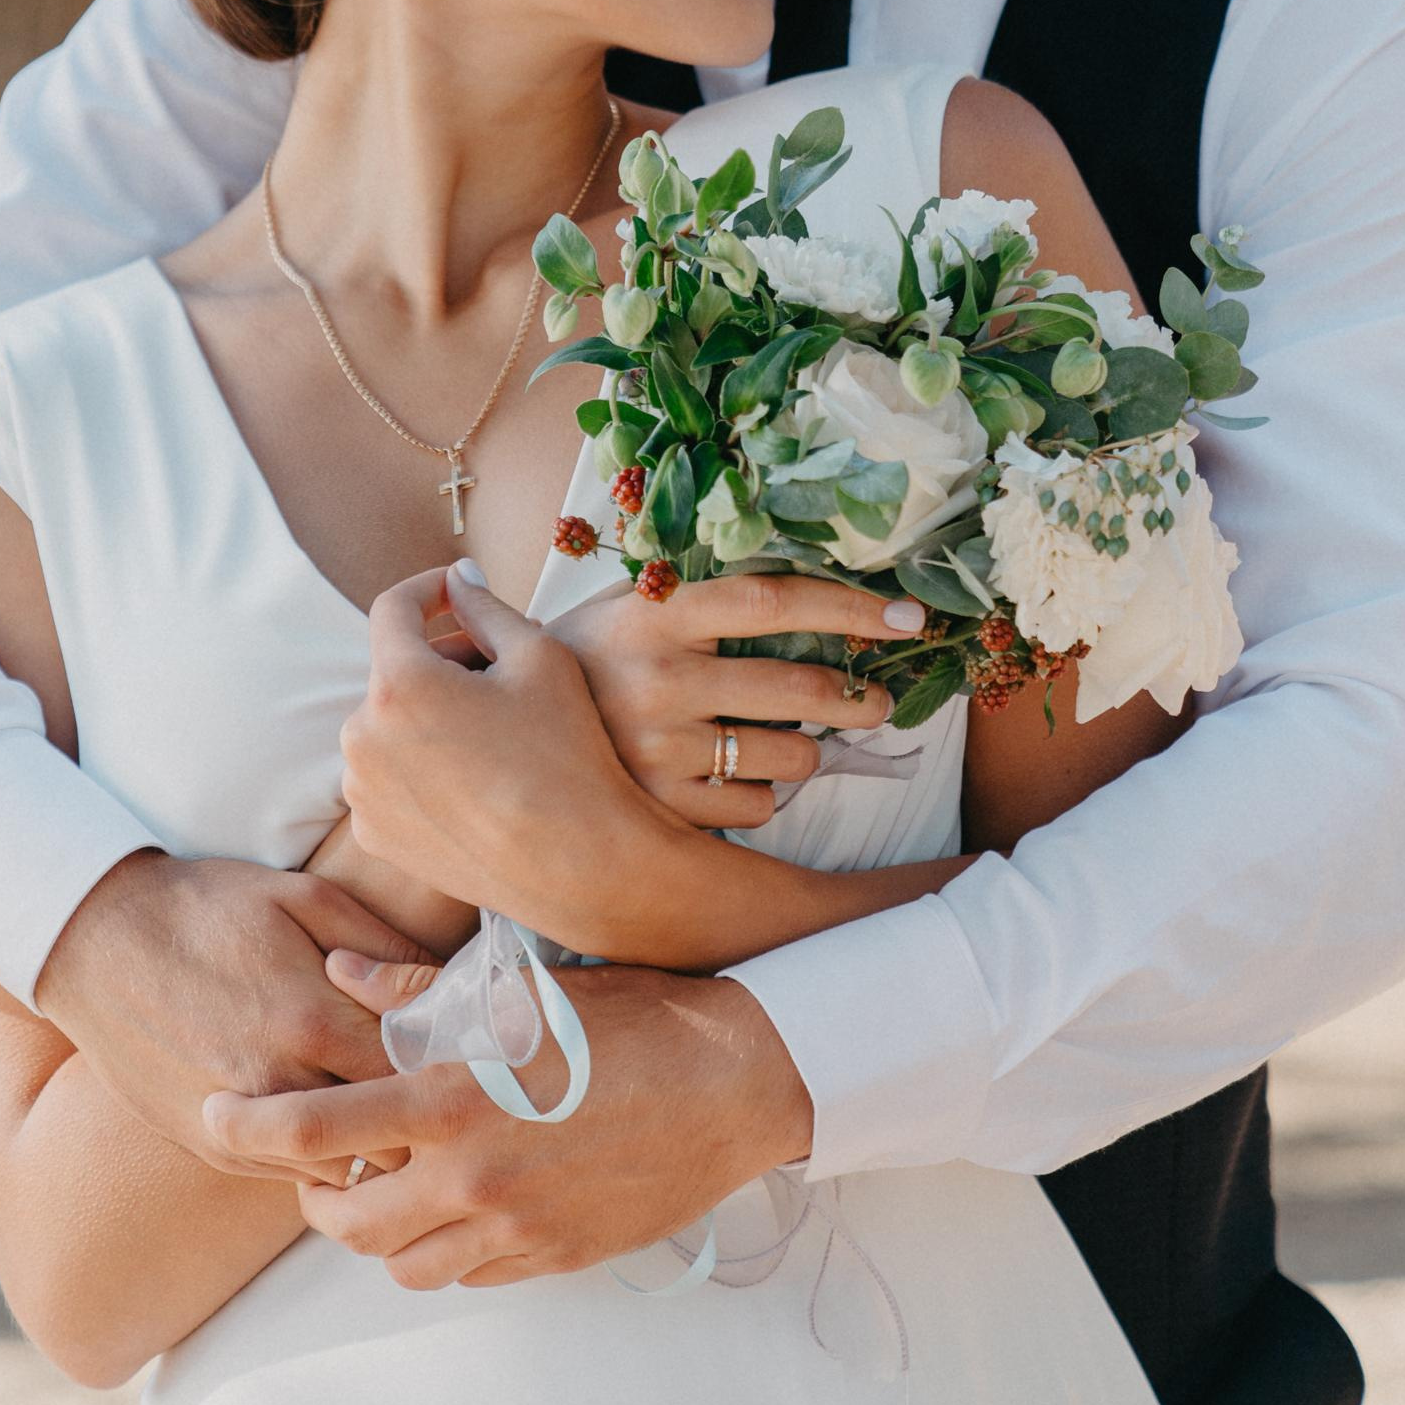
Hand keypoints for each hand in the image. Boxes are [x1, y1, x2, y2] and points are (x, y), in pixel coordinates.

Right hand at [33, 848, 434, 1163]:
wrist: (94, 941)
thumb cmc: (207, 907)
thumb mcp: (303, 897)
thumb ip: (380, 946)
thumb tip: (445, 987)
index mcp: (312, 1019)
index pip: (419, 1074)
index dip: (451, 1068)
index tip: (468, 1056)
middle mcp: (279, 1085)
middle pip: (391, 1139)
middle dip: (424, 1121)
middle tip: (442, 1093)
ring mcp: (240, 1126)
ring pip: (345, 1172)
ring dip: (374, 1148)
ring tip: (389, 1108)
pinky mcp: (211, 1147)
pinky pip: (291, 1177)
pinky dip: (321, 1157)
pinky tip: (331, 1117)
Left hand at [204, 957, 815, 1289]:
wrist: (736, 1083)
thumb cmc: (630, 1019)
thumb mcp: (518, 993)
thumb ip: (416, 996)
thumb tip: (340, 975)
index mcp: (454, 1105)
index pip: (314, 1132)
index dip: (249, 1129)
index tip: (217, 1116)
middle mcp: (473, 1181)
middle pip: (344, 1221)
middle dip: (312, 1195)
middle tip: (311, 1164)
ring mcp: (515, 1231)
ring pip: (400, 1264)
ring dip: (374, 1231)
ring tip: (382, 1187)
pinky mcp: (552, 1260)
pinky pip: (467, 1275)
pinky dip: (440, 1249)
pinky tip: (453, 1205)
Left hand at [340, 566, 681, 948]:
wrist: (578, 864)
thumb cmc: (566, 754)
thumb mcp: (540, 657)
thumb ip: (486, 607)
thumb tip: (459, 577)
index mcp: (397, 685)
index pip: (393, 608)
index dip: (428, 588)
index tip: (458, 589)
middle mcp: (362, 737)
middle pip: (396, 671)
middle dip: (443, 661)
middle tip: (504, 670)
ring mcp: (363, 792)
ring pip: (392, 725)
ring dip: (431, 715)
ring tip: (495, 731)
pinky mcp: (374, 834)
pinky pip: (391, 776)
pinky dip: (423, 765)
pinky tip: (477, 779)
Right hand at [547, 567, 926, 828]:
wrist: (497, 733)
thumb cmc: (589, 657)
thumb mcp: (631, 606)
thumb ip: (707, 598)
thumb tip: (822, 593)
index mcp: (656, 613)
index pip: (772, 601)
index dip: (849, 606)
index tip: (908, 615)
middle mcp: (659, 680)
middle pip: (799, 688)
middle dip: (857, 698)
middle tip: (873, 700)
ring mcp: (659, 750)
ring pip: (791, 756)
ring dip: (805, 750)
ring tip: (780, 740)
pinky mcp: (661, 810)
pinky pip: (757, 806)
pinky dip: (760, 792)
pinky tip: (729, 774)